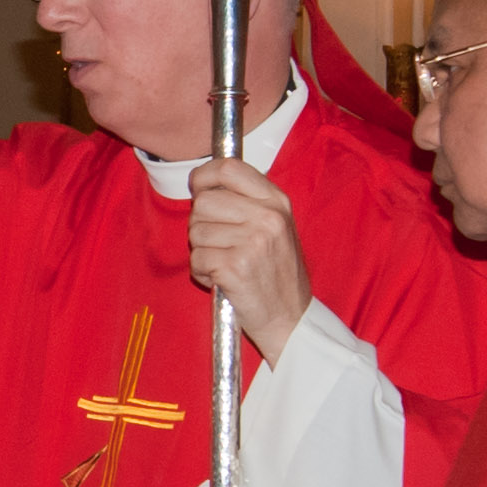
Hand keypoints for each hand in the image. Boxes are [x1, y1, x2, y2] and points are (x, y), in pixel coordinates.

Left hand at [186, 159, 311, 360]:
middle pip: (204, 202)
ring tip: (225, 264)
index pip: (229, 168)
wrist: (290, 318)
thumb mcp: (275, 227)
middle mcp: (267, 217)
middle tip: (220, 244)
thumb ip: (246, 202)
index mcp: (277, 202)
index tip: (198, 188)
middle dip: (201, 224)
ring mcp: (252, 241)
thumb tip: (204, 184)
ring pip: (196, 231)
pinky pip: (196, 258)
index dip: (205, 176)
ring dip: (202, 252)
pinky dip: (202, 272)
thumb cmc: (277, 274)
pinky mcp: (235, 267)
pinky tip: (222, 279)